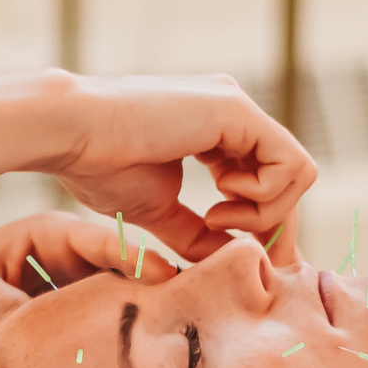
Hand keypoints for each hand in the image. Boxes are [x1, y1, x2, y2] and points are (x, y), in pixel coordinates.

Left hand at [0, 212, 174, 367]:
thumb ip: (9, 307)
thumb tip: (50, 334)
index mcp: (47, 235)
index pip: (103, 242)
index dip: (137, 258)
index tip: (166, 277)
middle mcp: (68, 260)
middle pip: (122, 272)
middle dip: (151, 291)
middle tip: (184, 312)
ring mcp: (72, 292)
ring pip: (115, 305)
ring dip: (135, 322)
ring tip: (169, 342)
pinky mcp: (68, 325)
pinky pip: (97, 333)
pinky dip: (113, 348)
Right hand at [56, 74, 315, 262]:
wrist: (71, 135)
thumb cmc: (98, 167)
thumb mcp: (158, 212)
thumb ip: (196, 234)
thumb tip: (230, 258)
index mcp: (215, 131)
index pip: (267, 180)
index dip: (264, 225)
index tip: (240, 257)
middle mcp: (234, 114)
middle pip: (290, 179)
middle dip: (273, 226)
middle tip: (241, 252)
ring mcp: (238, 109)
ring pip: (297, 174)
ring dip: (263, 212)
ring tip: (214, 218)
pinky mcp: (238, 112)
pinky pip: (290, 165)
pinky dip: (262, 199)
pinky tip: (219, 203)